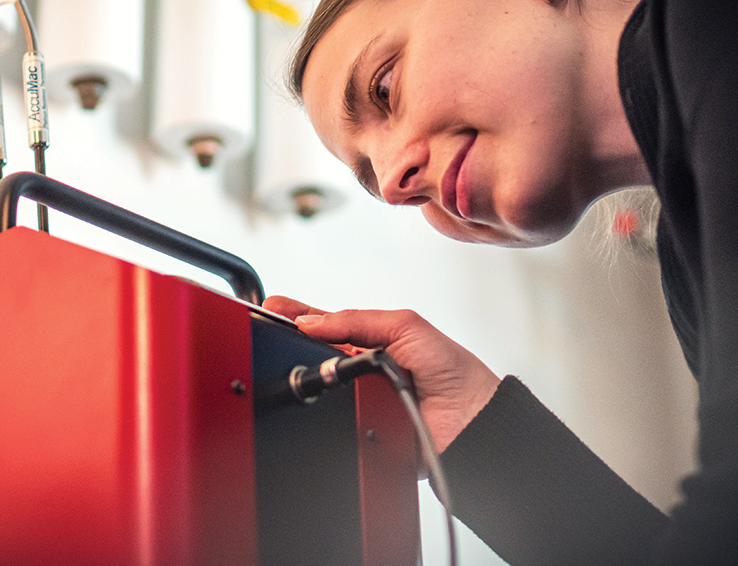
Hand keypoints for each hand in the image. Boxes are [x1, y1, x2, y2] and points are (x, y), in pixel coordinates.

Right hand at [263, 295, 500, 453]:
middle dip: (287, 342)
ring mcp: (356, 400)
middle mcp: (359, 370)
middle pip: (311, 355)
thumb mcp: (406, 327)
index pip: (324, 325)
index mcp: (370, 340)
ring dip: (303, 376)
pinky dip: (319, 411)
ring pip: (316, 389)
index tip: (270, 308)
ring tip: (288, 356)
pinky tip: (313, 397)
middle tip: (264, 329)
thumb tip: (312, 322)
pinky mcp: (356, 429)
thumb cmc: (453, 371)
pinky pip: (329, 420)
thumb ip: (359, 320)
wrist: (473, 420)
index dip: (296, 315)